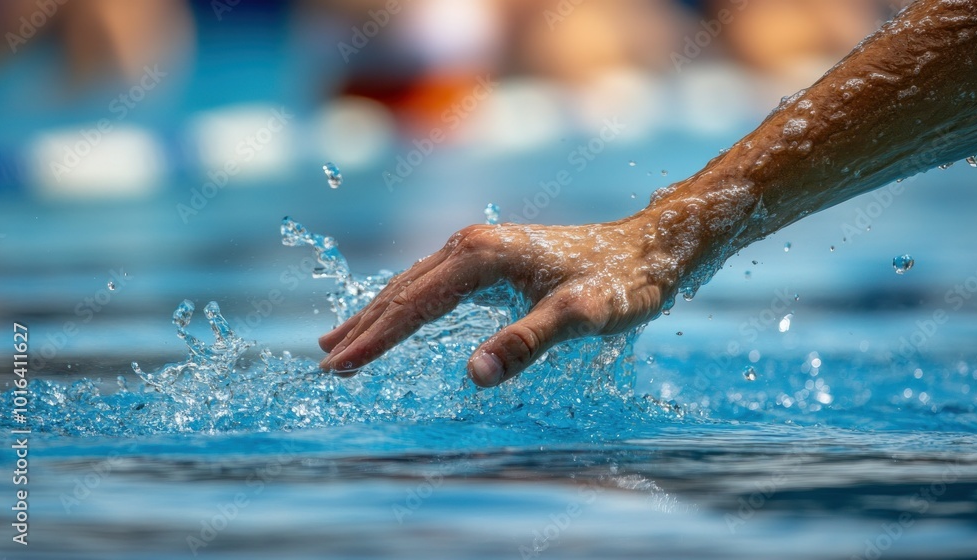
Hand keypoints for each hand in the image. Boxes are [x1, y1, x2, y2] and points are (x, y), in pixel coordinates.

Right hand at [318, 210, 693, 386]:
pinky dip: (402, 303)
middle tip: (326, 365)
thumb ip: (528, 343)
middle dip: (363, 329)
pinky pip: (430, 281)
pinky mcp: (489, 255)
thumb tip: (474, 375)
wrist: (650, 247)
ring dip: (375, 314)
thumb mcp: (581, 317)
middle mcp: (471, 244)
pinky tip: (393, 314)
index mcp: (481, 256)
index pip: (413, 305)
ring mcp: (478, 246)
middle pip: (403, 291)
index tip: (338, 369)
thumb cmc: (621, 283)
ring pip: (412, 284)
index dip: (374, 340)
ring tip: (335, 340)